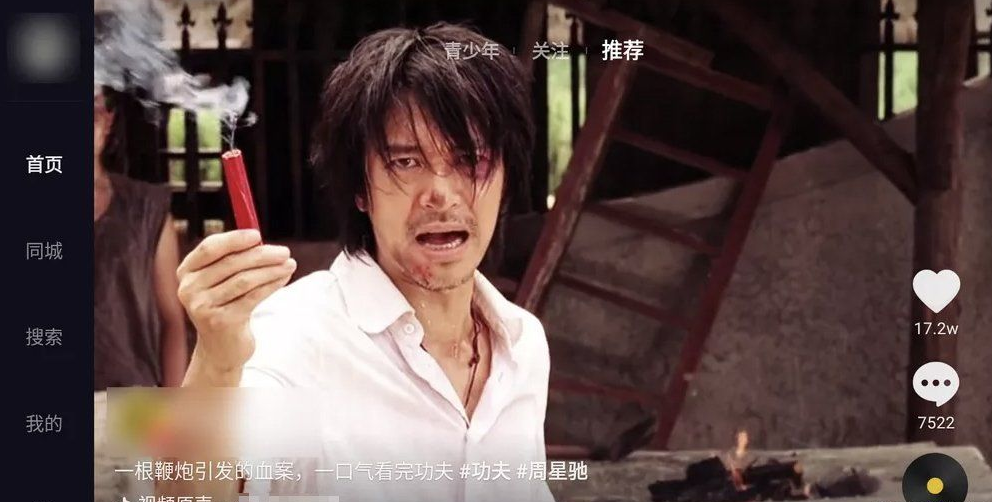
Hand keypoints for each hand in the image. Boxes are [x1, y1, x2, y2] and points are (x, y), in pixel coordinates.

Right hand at [177, 229, 295, 371]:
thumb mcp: (222, 281)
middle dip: (262, 255)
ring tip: (290, 264)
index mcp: (187, 272)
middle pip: (231, 263)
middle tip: (285, 252)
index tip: (257, 234)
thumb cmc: (226, 305)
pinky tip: (284, 278)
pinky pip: (252, 297)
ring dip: (271, 270)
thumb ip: (235, 258)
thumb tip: (261, 240)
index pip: (209, 248)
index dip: (234, 239)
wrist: (220, 348)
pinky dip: (271, 285)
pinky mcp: (220, 322)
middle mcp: (189, 289)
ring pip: (244, 280)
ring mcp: (203, 307)